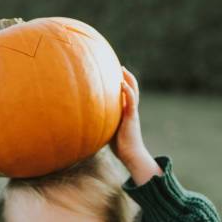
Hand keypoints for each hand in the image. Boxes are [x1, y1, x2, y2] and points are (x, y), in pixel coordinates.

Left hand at [110, 67, 162, 183]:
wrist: (131, 155)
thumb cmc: (120, 147)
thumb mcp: (109, 132)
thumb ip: (103, 125)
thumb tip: (88, 124)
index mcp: (127, 113)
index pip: (126, 96)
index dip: (123, 85)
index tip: (115, 75)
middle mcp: (131, 111)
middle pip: (132, 90)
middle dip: (127, 77)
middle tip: (120, 67)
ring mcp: (132, 113)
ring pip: (133, 92)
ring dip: (129, 80)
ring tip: (123, 69)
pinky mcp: (132, 117)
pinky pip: (131, 102)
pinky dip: (128, 91)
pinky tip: (122, 83)